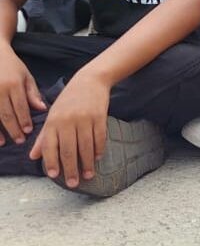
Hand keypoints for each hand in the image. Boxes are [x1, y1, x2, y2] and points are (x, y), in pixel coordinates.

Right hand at [0, 46, 46, 145]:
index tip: (29, 131)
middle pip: (6, 114)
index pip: (20, 106)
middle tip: (20, 140)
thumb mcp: (25, 76)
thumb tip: (42, 109)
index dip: (24, 120)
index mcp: (14, 84)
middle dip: (13, 129)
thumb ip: (32, 93)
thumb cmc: (11, 66)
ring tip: (3, 143)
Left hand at [28, 71, 109, 187]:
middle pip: (69, 150)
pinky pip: (100, 137)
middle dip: (71, 169)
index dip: (51, 162)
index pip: (50, 146)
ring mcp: (85, 119)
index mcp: (53, 122)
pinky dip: (99, 149)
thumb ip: (44, 137)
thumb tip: (33, 157)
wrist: (90, 81)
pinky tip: (98, 158)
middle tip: (73, 183)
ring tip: (88, 175)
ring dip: (87, 163)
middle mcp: (68, 121)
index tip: (54, 176)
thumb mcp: (52, 116)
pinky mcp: (100, 117)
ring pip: (86, 146)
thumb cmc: (68, 100)